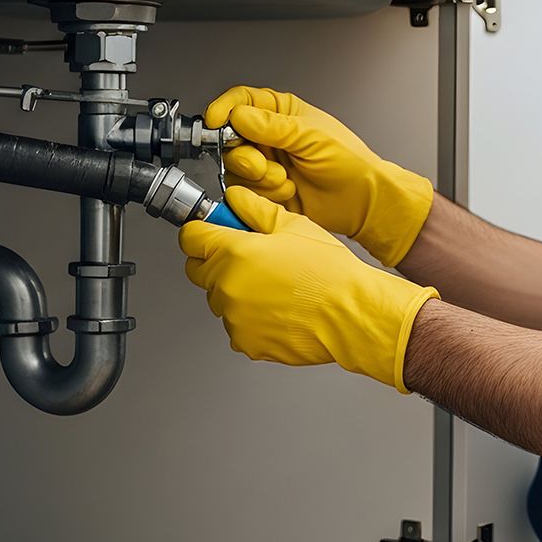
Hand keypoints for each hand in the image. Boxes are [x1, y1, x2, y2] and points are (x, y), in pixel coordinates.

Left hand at [178, 187, 439, 392]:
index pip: (190, 237)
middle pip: (199, 270)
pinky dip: (250, 319)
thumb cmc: (329, 272)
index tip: (213, 231)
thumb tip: (236, 199)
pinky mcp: (246, 342)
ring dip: (236, 291)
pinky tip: (277, 309)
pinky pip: (236, 326)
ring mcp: (234, 318)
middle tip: (250, 258)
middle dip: (216, 262)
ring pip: (219, 299)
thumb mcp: (294, 226)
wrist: (350, 315)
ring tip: (274, 287)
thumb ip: (255, 209)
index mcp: (235, 252)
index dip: (203, 231)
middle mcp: (227, 286)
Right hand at [205, 86, 433, 266]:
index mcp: (282, 112)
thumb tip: (239, 116)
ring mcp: (267, 162)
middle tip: (262, 163)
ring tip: (283, 179)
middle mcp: (270, 135)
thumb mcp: (312, 137)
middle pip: (230, 138)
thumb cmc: (349, 163)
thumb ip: (272, 126)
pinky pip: (245, 190)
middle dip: (244, 155)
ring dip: (258, 177)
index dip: (225, 110)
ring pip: (236, 166)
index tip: (216, 122)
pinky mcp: (266, 189)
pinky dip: (264, 193)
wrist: (361, 202)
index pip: (241, 101)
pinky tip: (287, 191)